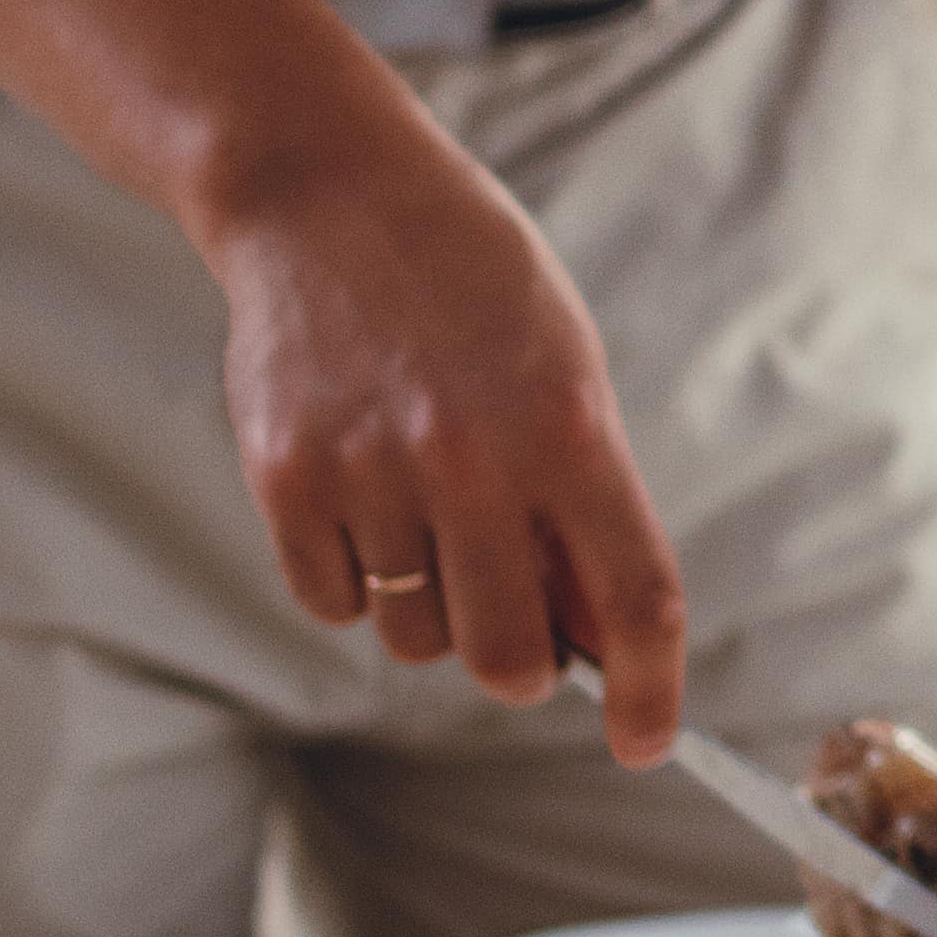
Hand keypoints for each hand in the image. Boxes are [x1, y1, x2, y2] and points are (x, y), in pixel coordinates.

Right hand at [203, 94, 690, 753]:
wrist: (327, 194)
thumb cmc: (469, 284)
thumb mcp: (564, 366)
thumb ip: (584, 502)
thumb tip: (593, 643)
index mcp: (568, 426)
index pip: (635, 599)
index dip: (648, 692)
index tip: (644, 742)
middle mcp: (472, 460)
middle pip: (509, 658)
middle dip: (522, 666)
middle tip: (516, 622)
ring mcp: (372, 472)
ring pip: (415, 639)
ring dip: (431, 609)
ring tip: (425, 509)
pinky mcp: (288, 480)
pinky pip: (335, 604)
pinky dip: (356, 581)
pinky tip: (362, 496)